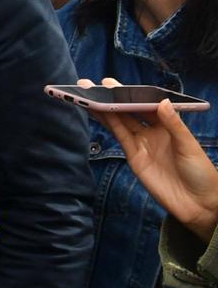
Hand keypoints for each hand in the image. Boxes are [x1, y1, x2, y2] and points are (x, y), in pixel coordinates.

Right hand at [85, 79, 217, 242]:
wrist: (197, 203)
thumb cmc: (201, 172)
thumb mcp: (189, 146)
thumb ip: (173, 125)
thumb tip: (162, 101)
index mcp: (169, 124)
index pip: (147, 104)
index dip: (132, 93)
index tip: (116, 83)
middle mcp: (153, 131)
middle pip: (130, 111)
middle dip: (112, 98)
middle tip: (93, 84)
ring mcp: (142, 144)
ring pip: (120, 122)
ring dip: (104, 108)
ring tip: (86, 95)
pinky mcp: (133, 157)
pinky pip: (119, 137)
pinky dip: (107, 124)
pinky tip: (96, 112)